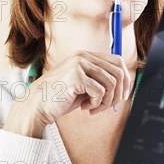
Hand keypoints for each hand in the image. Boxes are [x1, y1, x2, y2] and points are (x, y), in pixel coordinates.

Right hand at [4, 50, 131, 137]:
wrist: (37, 105)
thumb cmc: (61, 98)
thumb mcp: (84, 86)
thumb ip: (101, 81)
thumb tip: (125, 87)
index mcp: (86, 56)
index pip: (117, 61)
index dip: (125, 79)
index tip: (123, 95)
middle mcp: (83, 56)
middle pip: (118, 71)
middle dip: (118, 93)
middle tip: (109, 106)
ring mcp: (79, 64)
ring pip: (111, 83)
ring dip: (106, 101)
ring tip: (93, 108)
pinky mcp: (76, 76)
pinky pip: (100, 92)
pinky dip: (96, 104)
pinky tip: (85, 108)